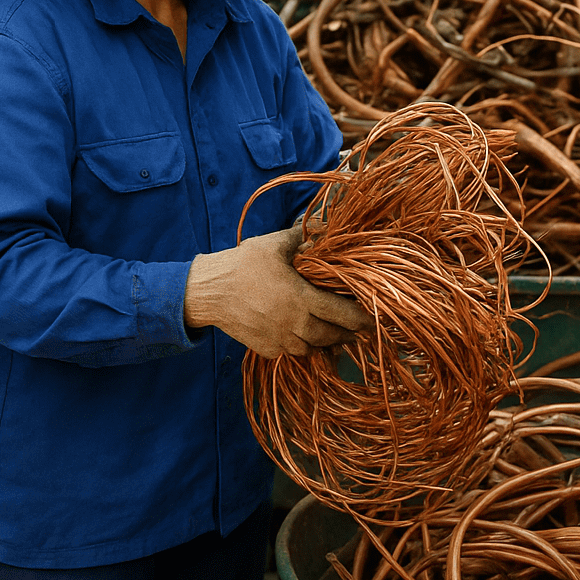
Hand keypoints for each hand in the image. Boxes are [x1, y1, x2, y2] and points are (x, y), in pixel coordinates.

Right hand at [184, 226, 373, 358]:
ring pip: (312, 348)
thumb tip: (322, 226)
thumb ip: (301, 238)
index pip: (341, 314)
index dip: (360, 319)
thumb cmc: (242, 265)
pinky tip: (307, 338)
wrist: (207, 292)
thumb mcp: (273, 245)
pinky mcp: (265, 349)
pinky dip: (302, 347)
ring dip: (326, 343)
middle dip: (347, 335)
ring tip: (337, 337)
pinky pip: (291, 353)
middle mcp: (294, 324)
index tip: (372, 320)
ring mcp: (279, 340)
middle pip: (331, 336)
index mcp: (301, 298)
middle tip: (359, 332)